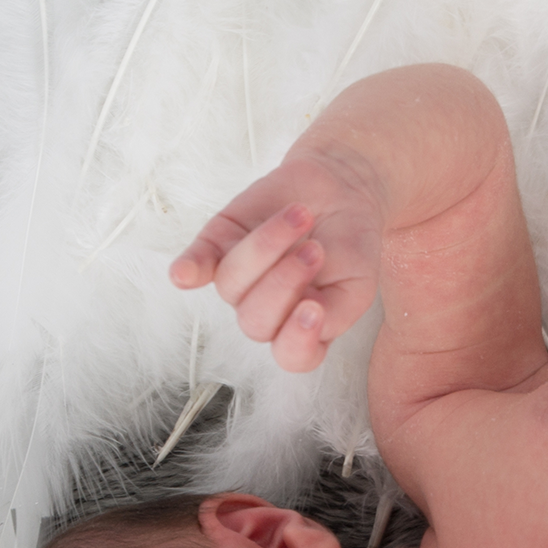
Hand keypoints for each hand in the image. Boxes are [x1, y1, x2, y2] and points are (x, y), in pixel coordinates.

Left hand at [169, 153, 385, 372]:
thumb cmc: (350, 244)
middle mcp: (267, 311)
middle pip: (256, 322)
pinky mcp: (217, 245)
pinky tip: (187, 274)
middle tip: (316, 249)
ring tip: (301, 216)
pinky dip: (190, 269)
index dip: (298, 340)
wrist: (340, 191)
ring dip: (266, 249)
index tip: (315, 307)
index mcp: (304, 329)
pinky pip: (196, 265)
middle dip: (285, 283)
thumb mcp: (359, 285)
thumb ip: (337, 315)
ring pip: (233, 285)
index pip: (293, 356)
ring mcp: (239, 281)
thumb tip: (306, 317)